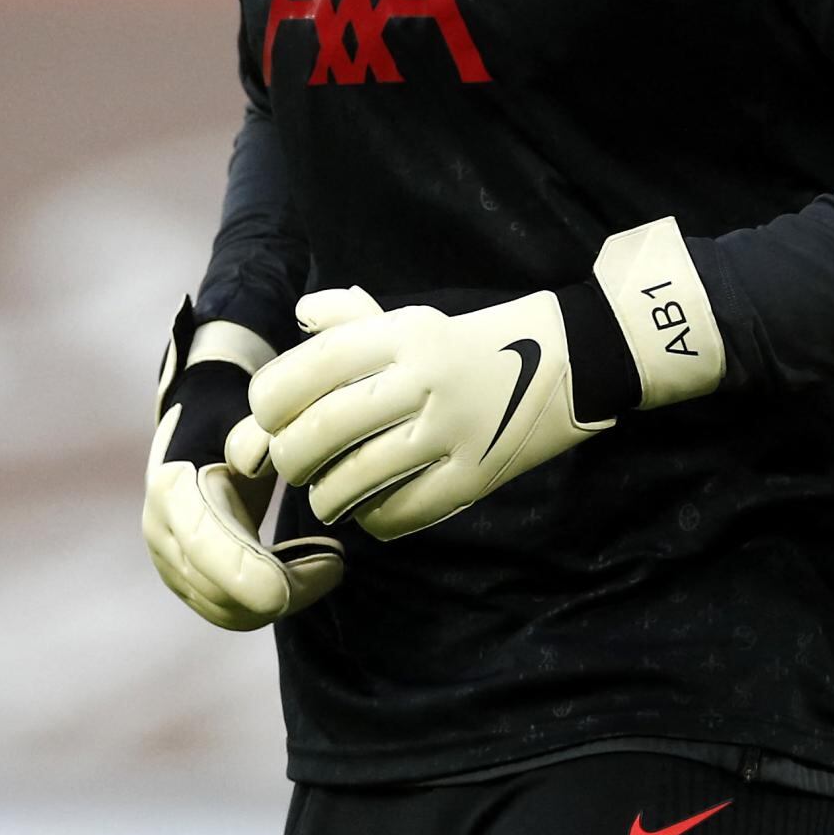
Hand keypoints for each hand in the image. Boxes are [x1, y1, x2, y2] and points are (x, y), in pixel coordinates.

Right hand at [142, 306, 343, 628]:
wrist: (200, 423)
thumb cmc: (234, 415)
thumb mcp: (246, 415)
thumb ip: (253, 434)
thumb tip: (256, 457)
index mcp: (172, 489)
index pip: (211, 550)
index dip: (263, 572)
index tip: (332, 560)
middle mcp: (162, 532)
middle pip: (227, 593)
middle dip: (292, 585)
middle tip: (338, 558)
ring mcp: (168, 562)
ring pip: (232, 612)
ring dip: (288, 596)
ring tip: (327, 559)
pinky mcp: (185, 582)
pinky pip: (231, 614)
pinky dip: (273, 602)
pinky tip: (302, 570)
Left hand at [234, 287, 606, 541]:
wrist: (566, 362)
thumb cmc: (467, 345)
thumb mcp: (413, 320)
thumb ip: (351, 318)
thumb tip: (300, 314)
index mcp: (403, 334)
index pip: (309, 369)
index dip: (269, 401)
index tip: (267, 416)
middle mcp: (424, 379)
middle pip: (319, 432)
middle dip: (289, 457)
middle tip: (292, 463)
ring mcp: (451, 432)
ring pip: (351, 482)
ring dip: (325, 497)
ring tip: (327, 493)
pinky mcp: (473, 478)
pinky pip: (397, 514)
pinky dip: (371, 520)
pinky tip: (370, 509)